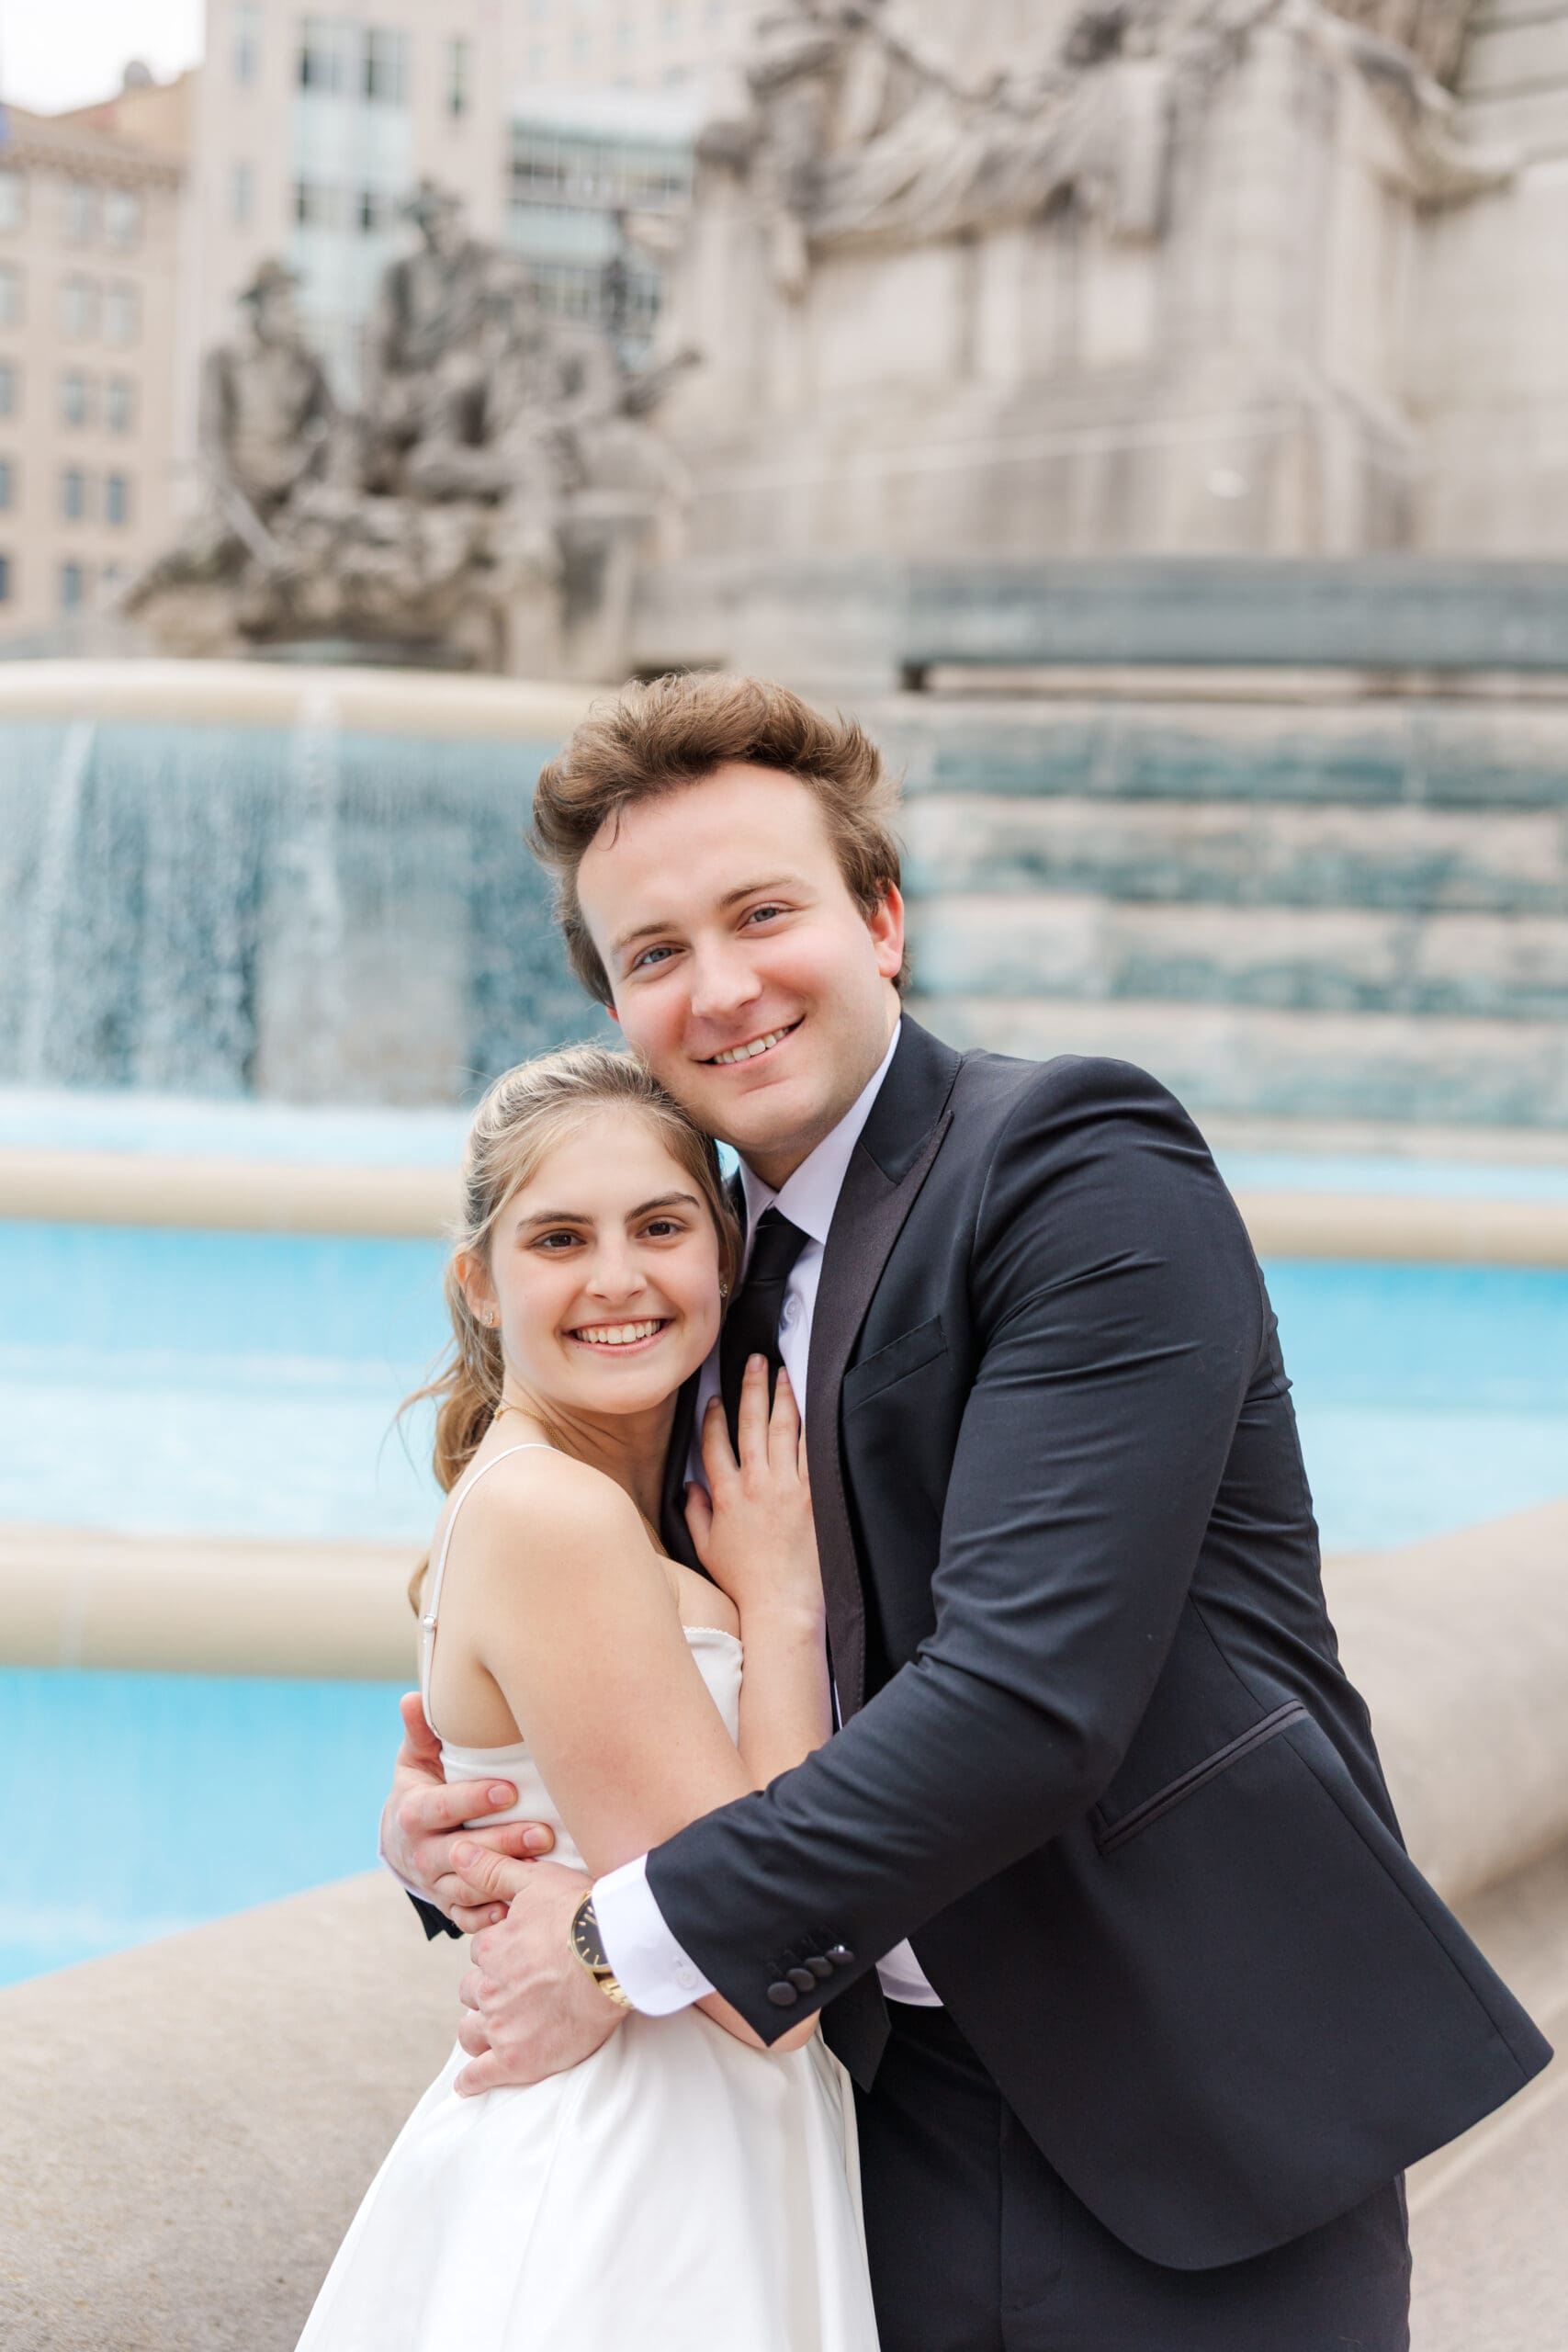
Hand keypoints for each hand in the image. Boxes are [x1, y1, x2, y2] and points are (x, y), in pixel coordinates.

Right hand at [380, 1692, 556, 1932]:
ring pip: (469, 1888)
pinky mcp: (450, 1906)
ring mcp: (435, 1883)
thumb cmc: (423, 1788)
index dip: (473, 1800)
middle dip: (503, 1843)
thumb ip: (421, 1732)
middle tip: (543, 1832)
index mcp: (414, 1813)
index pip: (442, 1807)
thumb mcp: (416, 1760)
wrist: (403, 1842)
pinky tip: (521, 1909)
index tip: (509, 1790)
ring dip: (505, 1881)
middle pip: (462, 1852)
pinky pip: (468, 1918)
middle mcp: (422, 1852)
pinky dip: (492, 1918)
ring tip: (546, 1868)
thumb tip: (414, 1697)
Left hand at [451, 1850, 623, 2095]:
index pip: (481, 1953)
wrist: (617, 1954)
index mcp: (491, 1948)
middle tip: (518, 1989)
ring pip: (473, 2031)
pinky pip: (482, 2076)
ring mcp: (503, 2026)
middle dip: (489, 1989)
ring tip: (499, 2028)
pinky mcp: (520, 2060)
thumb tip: (457, 1850)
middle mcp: (489, 1987)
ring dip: (482, 2028)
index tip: (522, 1954)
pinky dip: (474, 2080)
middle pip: (473, 1991)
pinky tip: (471, 2082)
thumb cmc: (582, 1912)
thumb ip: (491, 1870)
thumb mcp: (534, 1881)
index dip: (500, 1953)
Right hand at [686, 1359, 821, 1627]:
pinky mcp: (813, 1495)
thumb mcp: (706, 1548)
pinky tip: (812, 1406)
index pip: (715, 1444)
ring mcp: (786, 1487)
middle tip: (755, 1360)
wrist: (781, 1602)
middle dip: (751, 1387)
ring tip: (783, 1372)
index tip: (716, 1397)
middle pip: (751, 1424)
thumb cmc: (743, 1581)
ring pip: (783, 1430)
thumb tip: (688, 1487)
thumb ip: (693, 1514)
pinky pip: (812, 1451)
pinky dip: (811, 1425)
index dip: (714, 1417)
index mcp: (726, 1495)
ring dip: (782, 1397)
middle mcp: (755, 1484)